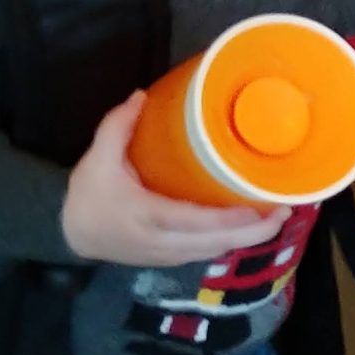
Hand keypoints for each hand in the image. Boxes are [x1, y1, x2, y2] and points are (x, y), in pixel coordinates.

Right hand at [61, 92, 286, 268]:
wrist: (69, 234)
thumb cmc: (88, 195)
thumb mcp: (95, 158)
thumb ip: (117, 126)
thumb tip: (141, 95)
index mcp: (144, 215)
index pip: (193, 221)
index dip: (229, 220)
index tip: (260, 207)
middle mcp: (160, 241)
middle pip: (214, 243)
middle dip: (254, 232)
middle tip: (285, 211)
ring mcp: (167, 255)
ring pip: (214, 251)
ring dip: (247, 238)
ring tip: (277, 216)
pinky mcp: (170, 260)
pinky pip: (206, 253)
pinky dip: (231, 241)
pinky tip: (251, 227)